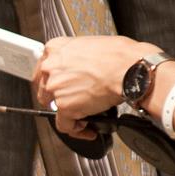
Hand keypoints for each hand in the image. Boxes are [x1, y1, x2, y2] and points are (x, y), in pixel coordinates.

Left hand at [33, 35, 156, 137]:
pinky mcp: (64, 106)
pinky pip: (64, 125)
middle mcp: (50, 67)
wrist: (131, 69)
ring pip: (53, 107)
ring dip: (67, 113)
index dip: (52, 81)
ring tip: (83, 115)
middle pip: (44, 88)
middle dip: (57, 97)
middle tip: (72, 101)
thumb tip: (80, 68)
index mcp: (55, 48)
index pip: (43, 68)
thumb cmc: (120, 56)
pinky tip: (85, 128)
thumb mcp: (91, 46)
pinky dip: (75, 129)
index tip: (58, 86)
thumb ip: (77, 58)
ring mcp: (55, 87)